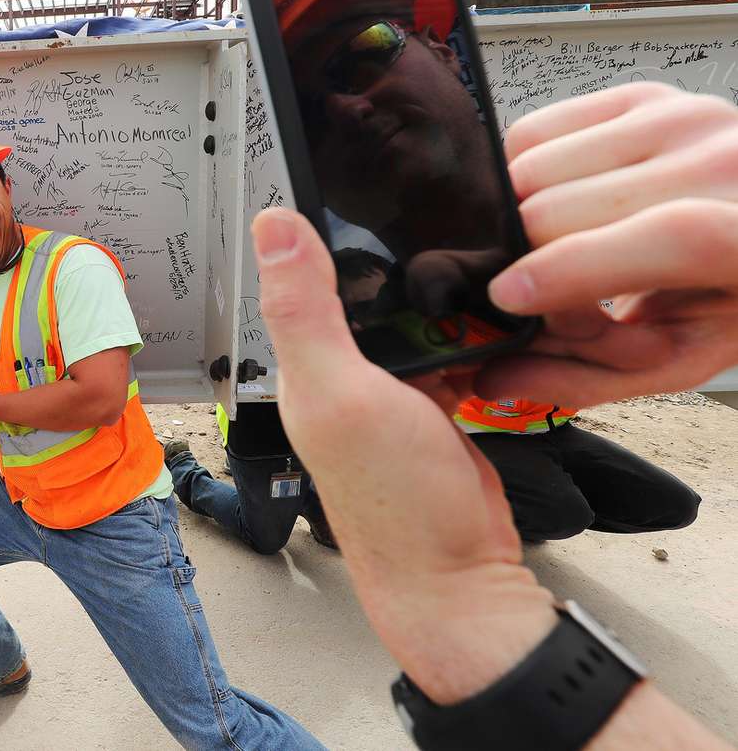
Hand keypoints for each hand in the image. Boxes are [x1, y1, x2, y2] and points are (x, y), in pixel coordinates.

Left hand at [253, 207, 555, 703]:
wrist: (460, 575)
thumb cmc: (397, 505)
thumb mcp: (343, 392)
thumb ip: (306, 311)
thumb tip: (272, 225)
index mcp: (305, 365)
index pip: (299, 278)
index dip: (314, 232)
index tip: (334, 179)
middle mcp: (340, 376)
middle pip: (359, 292)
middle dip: (389, 260)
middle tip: (416, 216)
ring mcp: (387, 393)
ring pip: (407, 319)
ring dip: (432, 299)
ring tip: (460, 268)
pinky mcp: (431, 407)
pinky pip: (446, 350)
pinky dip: (465, 337)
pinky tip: (483, 326)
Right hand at [479, 83, 737, 405]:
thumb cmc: (730, 293)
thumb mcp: (680, 354)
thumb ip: (587, 374)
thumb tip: (492, 378)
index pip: (668, 237)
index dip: (575, 269)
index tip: (508, 298)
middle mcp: (725, 158)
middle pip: (563, 205)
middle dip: (527, 257)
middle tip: (543, 292)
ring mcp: (679, 116)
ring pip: (532, 167)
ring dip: (518, 216)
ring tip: (558, 246)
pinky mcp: (639, 96)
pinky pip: (531, 132)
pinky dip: (520, 174)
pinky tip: (558, 203)